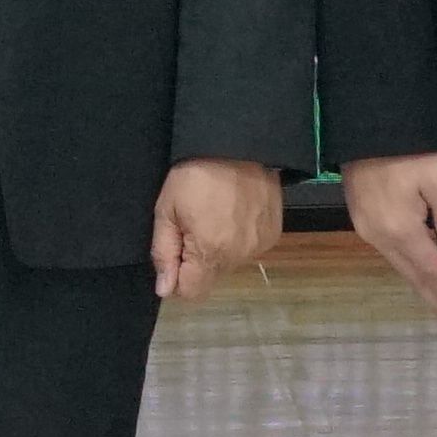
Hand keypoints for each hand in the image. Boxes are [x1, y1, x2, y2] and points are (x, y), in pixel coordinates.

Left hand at [150, 158, 283, 301]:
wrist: (238, 143)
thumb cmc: (195, 174)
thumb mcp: (167, 209)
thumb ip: (164, 253)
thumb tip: (165, 291)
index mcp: (210, 253)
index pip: (192, 292)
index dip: (177, 279)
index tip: (174, 252)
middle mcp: (239, 256)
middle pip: (210, 277)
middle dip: (197, 260)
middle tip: (192, 224)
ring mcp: (259, 246)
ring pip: (229, 264)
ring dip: (218, 249)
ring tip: (214, 215)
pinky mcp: (273, 234)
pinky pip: (248, 249)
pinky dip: (238, 238)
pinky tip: (234, 213)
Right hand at [345, 149, 436, 327]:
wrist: (367, 118)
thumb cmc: (409, 144)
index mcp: (399, 229)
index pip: (431, 273)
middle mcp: (379, 235)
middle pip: (413, 276)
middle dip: (436, 300)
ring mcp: (367, 226)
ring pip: (400, 265)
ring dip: (422, 286)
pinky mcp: (363, 214)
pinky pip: (391, 252)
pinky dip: (410, 268)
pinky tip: (419, 270)